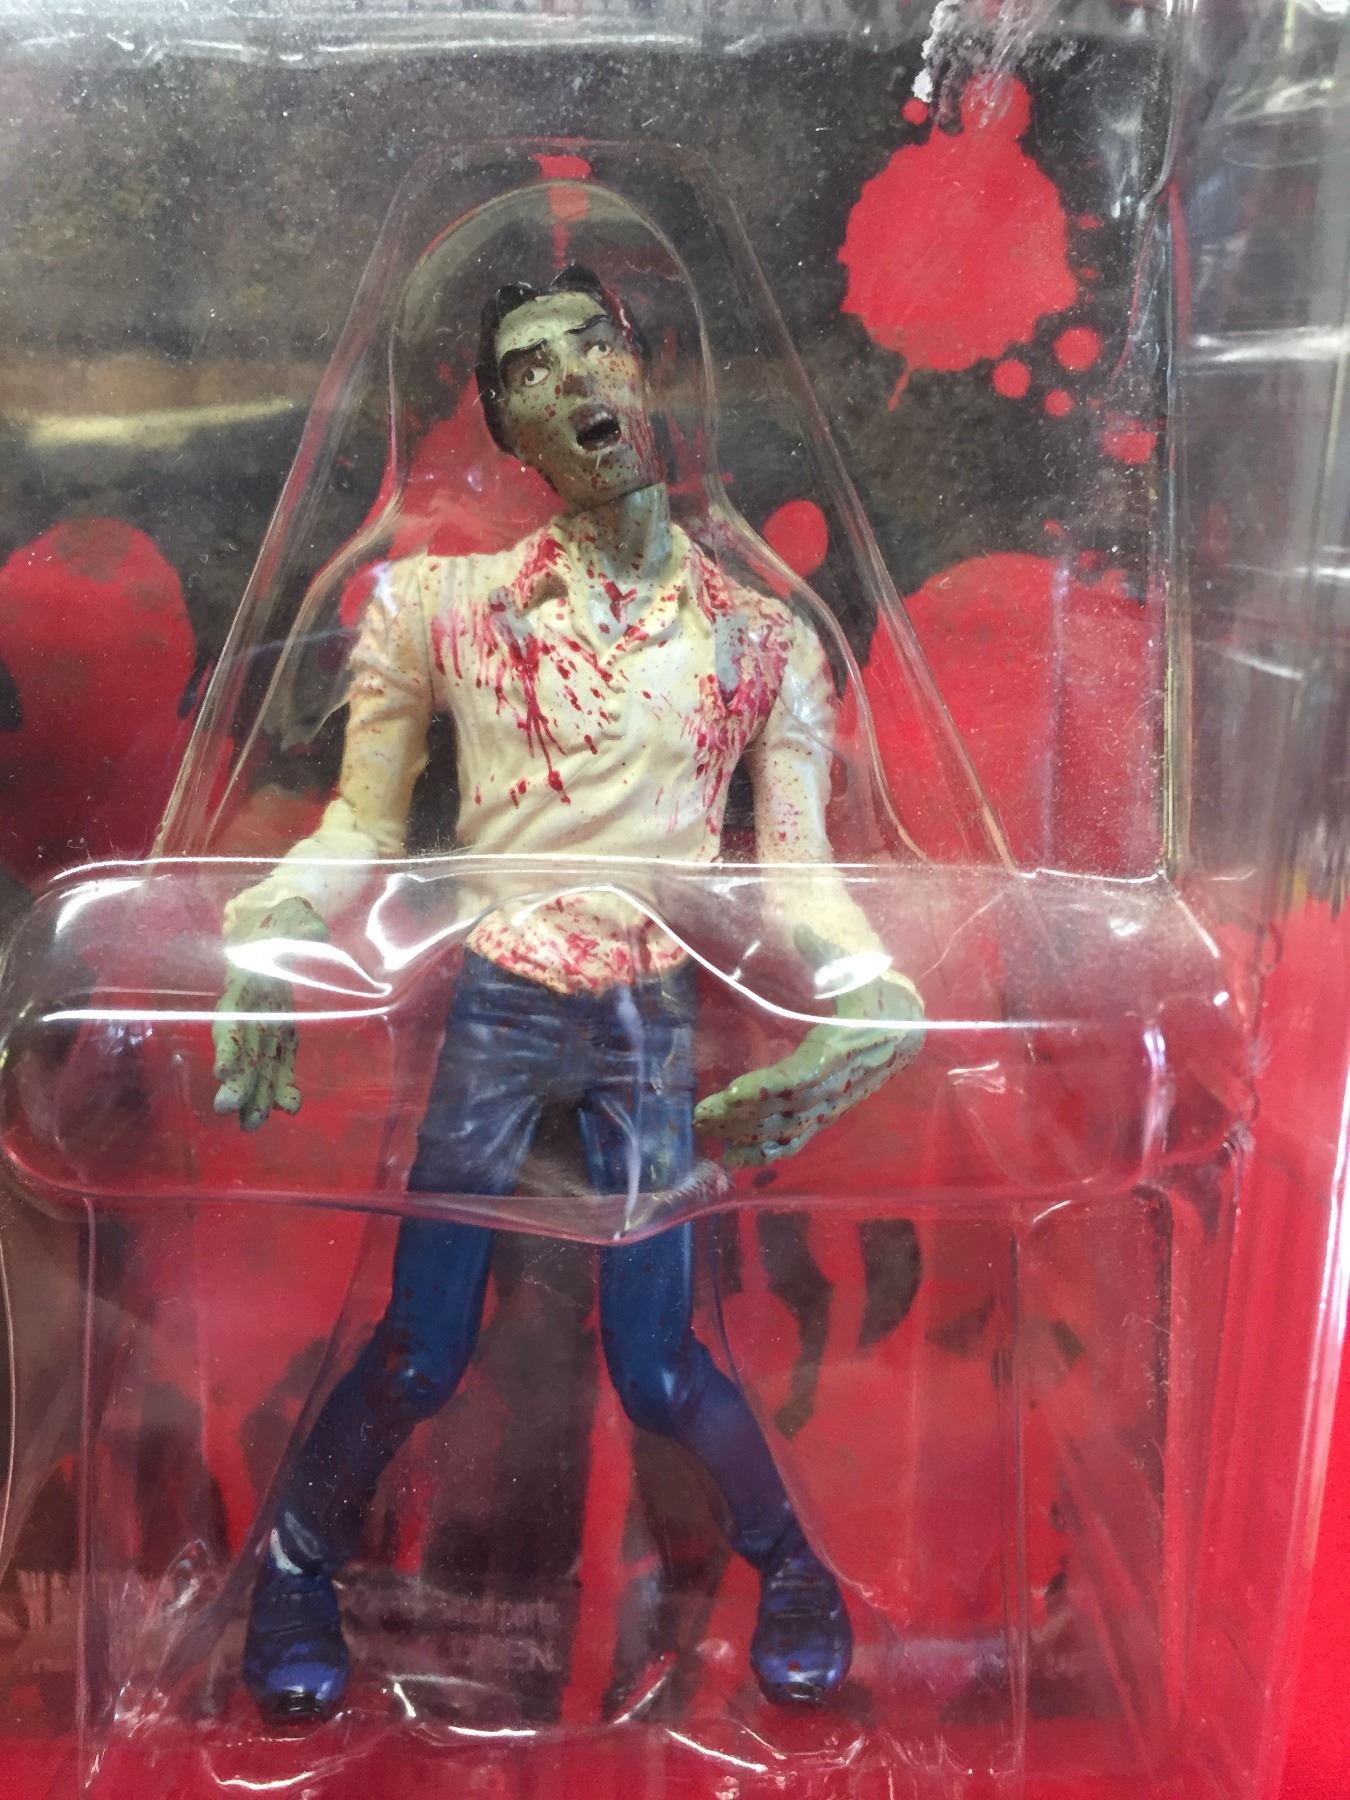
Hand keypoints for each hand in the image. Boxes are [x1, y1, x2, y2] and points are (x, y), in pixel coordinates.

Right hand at [212, 896, 328, 1131]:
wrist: (279, 922)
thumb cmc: (282, 917)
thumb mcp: (291, 913)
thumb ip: (301, 923)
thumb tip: (315, 929)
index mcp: (246, 982)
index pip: (234, 1016)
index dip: (228, 1043)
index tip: (222, 1067)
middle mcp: (250, 1009)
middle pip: (240, 1049)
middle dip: (234, 1079)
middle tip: (229, 1110)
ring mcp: (265, 1024)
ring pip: (256, 1064)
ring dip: (252, 1093)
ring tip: (250, 1124)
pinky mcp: (281, 1034)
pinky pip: (279, 1063)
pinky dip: (282, 1086)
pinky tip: (289, 1108)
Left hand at [694, 927, 924, 1168]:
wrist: (910, 1030)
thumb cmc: (878, 998)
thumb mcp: (858, 972)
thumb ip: (827, 955)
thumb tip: (802, 930)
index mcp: (841, 1051)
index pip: (799, 1078)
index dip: (765, 1089)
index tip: (731, 1092)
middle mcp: (835, 1085)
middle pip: (784, 1109)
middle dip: (741, 1117)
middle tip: (701, 1117)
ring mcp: (832, 1104)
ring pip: (787, 1128)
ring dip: (746, 1137)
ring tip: (709, 1136)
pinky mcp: (828, 1113)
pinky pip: (798, 1138)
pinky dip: (767, 1153)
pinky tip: (735, 1159)